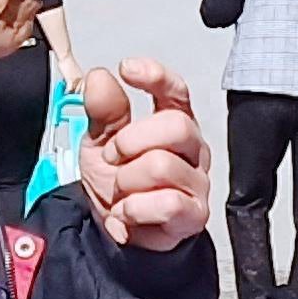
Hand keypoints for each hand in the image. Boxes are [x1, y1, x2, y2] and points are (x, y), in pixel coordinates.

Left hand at [74, 59, 208, 250]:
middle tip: (112, 157)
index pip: (176, 91)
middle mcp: (191, 149)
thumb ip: (102, 110)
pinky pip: (167, 203)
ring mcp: (197, 181)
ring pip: (163, 165)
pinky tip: (127, 212)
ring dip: (127, 180)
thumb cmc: (118, 181)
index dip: (156, 76)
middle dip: (131, 141)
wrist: (117, 229)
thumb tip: (100, 78)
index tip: (127, 69)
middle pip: (176, 125)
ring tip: (120, 191)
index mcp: (173, 122)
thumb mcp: (100, 140)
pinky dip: (134, 209)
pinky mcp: (194, 214)